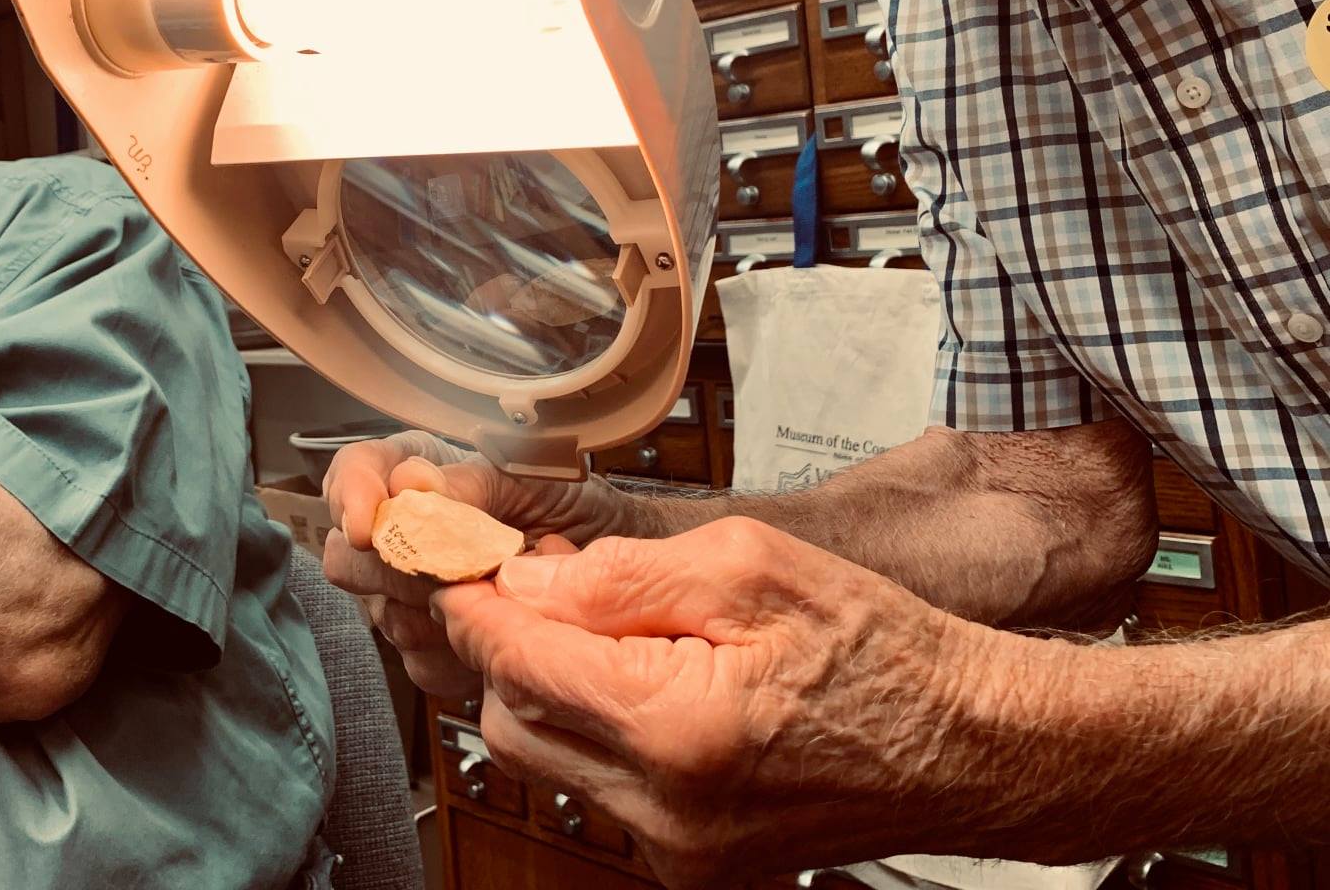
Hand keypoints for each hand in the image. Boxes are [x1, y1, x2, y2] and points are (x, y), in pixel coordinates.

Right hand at [321, 430, 643, 695]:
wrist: (615, 565)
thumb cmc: (573, 506)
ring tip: (497, 593)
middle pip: (350, 557)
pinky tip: (497, 631)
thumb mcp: (531, 477)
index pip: (355, 472)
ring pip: (384, 616)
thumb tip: (419, 490)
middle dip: (397, 570)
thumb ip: (470, 483)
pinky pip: (419, 663)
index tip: (368, 523)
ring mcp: (410, 596)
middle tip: (450, 570)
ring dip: (439, 614)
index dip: (352, 496)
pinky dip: (460, 653)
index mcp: (418, 475)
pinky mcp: (431, 648)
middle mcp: (403, 535)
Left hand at [433, 517, 1029, 883]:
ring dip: (552, 690)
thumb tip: (524, 585)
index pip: (516, 663)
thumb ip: (619, 577)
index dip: (474, 604)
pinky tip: (647, 682)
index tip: (456, 564)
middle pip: (511, 722)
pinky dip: (599, 732)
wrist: (967, 744)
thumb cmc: (880, 648)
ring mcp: (680, 852)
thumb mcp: (748, 565)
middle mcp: (666, 812)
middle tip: (539, 584)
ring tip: (610, 628)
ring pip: (550, 760)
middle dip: (507, 647)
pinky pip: (603, 791)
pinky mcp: (695, 864)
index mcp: (675, 729)